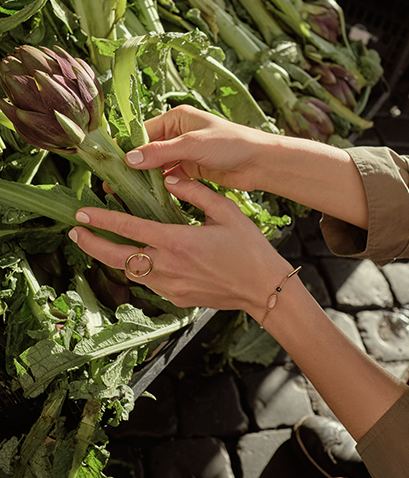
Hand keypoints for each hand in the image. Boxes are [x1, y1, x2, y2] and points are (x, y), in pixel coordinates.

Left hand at [68, 175, 293, 318]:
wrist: (263, 288)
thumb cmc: (248, 248)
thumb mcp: (225, 211)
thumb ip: (195, 192)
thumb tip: (171, 179)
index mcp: (177, 241)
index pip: (129, 228)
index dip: (102, 220)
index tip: (82, 213)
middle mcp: (168, 266)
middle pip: (117, 257)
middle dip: (92, 244)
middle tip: (75, 232)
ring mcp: (170, 286)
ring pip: (130, 273)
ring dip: (112, 258)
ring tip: (99, 245)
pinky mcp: (177, 298)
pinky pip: (149, 284)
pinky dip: (137, 271)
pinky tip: (138, 260)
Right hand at [124, 105, 271, 191]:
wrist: (259, 162)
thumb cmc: (230, 143)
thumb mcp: (192, 144)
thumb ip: (160, 152)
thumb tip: (130, 159)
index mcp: (176, 118)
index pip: (143, 132)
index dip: (126, 147)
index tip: (109, 164)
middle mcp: (178, 134)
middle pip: (148, 151)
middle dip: (132, 167)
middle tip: (112, 185)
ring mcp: (185, 153)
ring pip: (158, 167)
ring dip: (145, 179)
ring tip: (125, 195)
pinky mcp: (193, 170)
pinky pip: (170, 178)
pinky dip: (161, 187)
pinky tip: (149, 199)